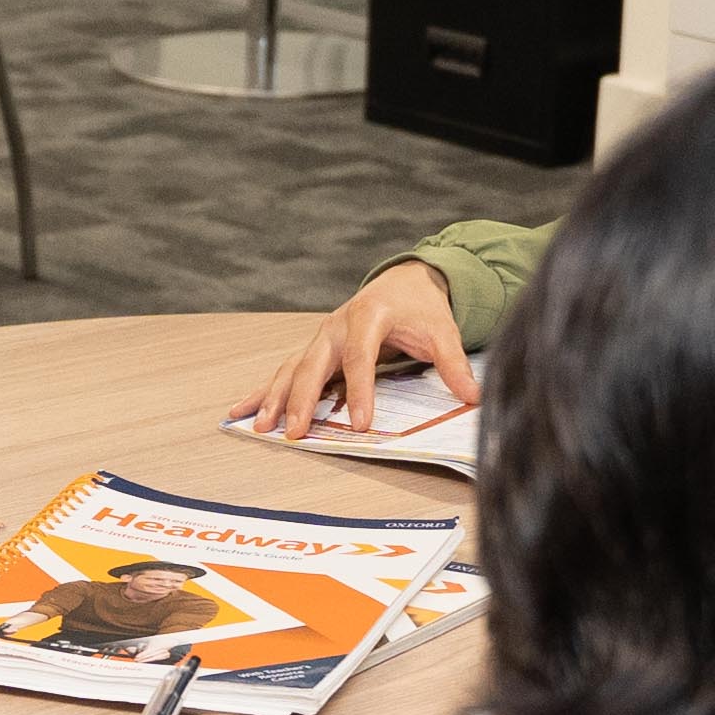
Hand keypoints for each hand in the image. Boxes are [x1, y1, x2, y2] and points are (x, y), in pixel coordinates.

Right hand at [242, 262, 471, 440]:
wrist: (404, 281)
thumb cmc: (420, 306)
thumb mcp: (442, 330)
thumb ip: (453, 363)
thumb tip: (473, 396)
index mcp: (368, 316)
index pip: (360, 358)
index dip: (359, 392)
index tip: (361, 424)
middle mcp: (337, 326)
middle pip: (314, 365)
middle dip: (302, 400)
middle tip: (297, 432)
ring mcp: (321, 338)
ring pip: (292, 370)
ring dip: (275, 399)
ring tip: (260, 427)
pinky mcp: (315, 350)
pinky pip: (285, 372)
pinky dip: (265, 392)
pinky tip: (241, 412)